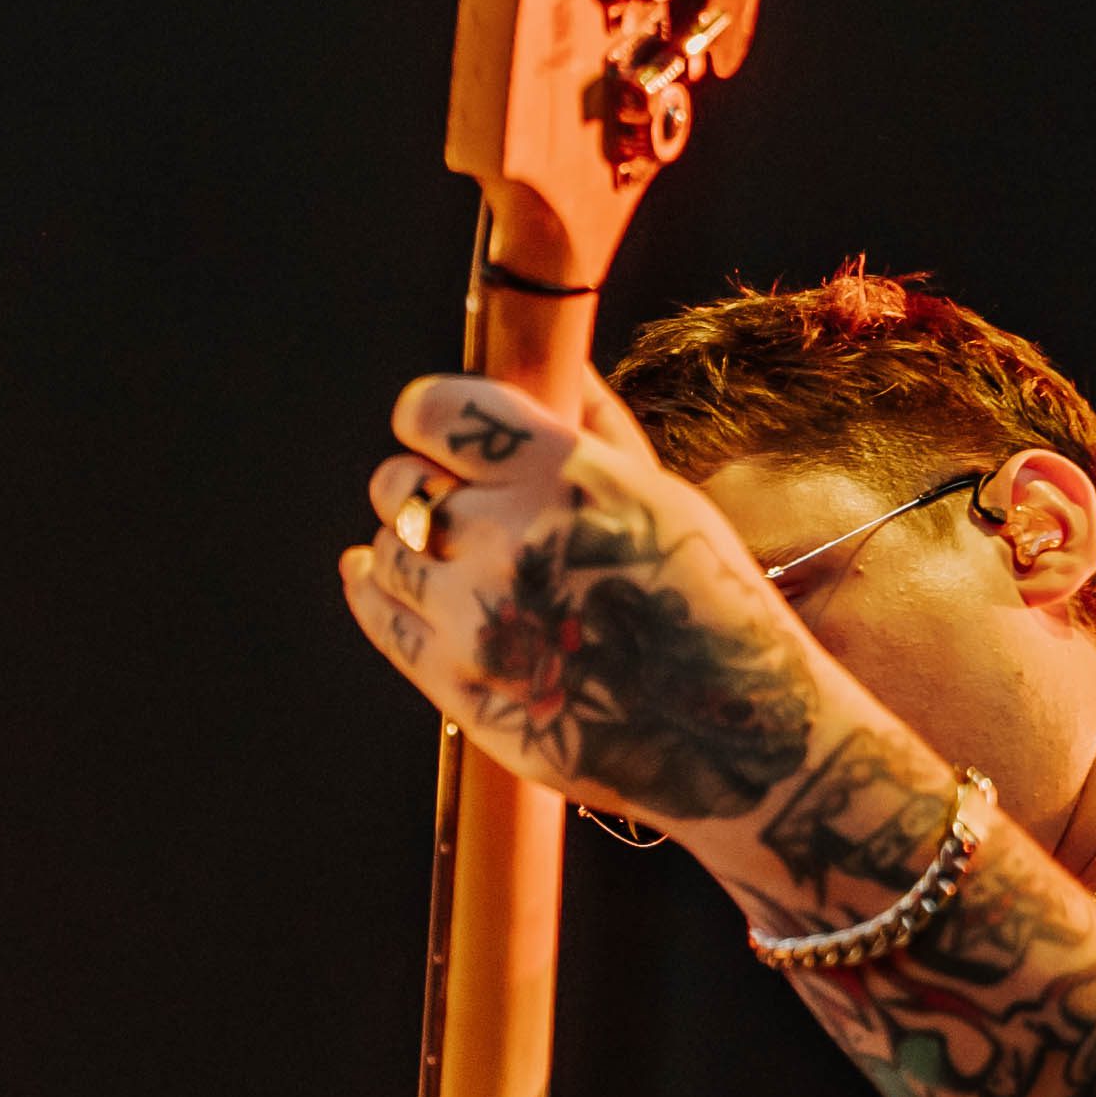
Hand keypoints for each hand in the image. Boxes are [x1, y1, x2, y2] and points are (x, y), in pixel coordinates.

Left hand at [340, 370, 838, 835]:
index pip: (436, 412)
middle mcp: (507, 537)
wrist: (727, 733)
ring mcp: (474, 615)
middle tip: (442, 493)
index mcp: (561, 474)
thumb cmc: (704, 599)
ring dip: (403, 541)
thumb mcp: (662, 495)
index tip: (434, 426)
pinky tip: (368, 571)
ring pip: (387, 549)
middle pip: (399, 483)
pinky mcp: (457, 681)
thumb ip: (594, 428)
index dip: (428, 414)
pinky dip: (369, 587)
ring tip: (438, 546)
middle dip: (416, 481)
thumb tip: (561, 363)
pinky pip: (381, 618)